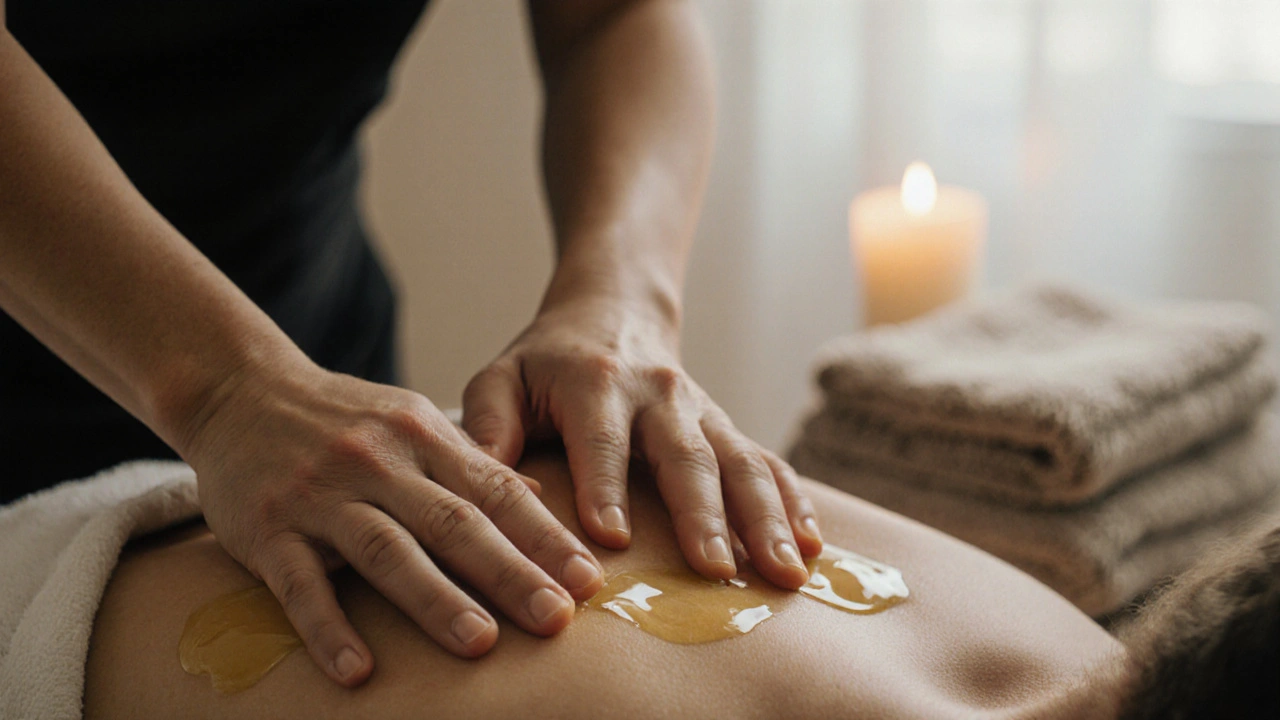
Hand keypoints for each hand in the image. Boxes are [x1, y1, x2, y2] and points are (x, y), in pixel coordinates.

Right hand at [181, 357, 603, 686]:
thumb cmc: (342, 416)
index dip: (544, 536)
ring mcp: (322, 495)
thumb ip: (471, 461)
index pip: (496, 490)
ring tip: (480, 644)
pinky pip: (300, 584)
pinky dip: (329, 628)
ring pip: (386, 550)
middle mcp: (379, 462)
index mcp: (423, 436)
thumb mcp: (413, 420)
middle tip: (556, 618)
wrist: (239, 389)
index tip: (588, 579)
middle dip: (509, 572)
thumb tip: (540, 497)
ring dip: (435, 599)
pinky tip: (357, 670)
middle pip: (453, 522)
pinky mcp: (267, 529)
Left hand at [462, 294, 822, 589]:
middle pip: (686, 456)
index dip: (605, 486)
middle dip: (704, 514)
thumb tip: (477, 482)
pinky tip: (813, 546)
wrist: (614, 313)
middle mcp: (658, 395)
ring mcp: (701, 412)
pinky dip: (795, 502)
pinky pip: (768, 463)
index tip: (612, 539)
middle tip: (715, 570)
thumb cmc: (546, 363)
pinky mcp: (726, 427)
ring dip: (767, 518)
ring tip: (784, 572)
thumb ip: (487, 423)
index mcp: (595, 383)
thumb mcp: (502, 377)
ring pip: (741, 462)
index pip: (601, 438)